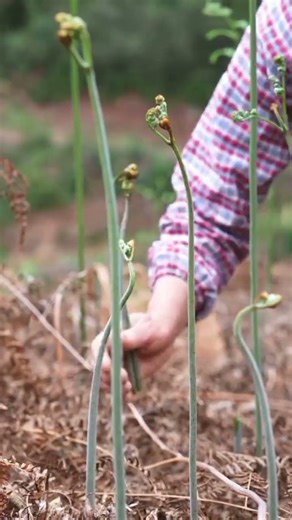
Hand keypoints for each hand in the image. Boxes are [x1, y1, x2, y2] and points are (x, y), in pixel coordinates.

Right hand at [91, 276, 187, 401]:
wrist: (163, 336)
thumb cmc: (154, 327)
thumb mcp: (146, 330)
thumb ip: (133, 336)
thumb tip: (120, 339)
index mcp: (109, 338)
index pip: (98, 348)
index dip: (101, 359)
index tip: (109, 367)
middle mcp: (109, 354)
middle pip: (101, 368)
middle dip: (109, 376)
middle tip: (125, 378)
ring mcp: (116, 367)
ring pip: (109, 381)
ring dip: (115, 387)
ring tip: (128, 387)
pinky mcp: (126, 377)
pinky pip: (120, 389)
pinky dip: (123, 395)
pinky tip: (129, 397)